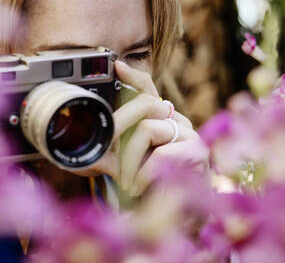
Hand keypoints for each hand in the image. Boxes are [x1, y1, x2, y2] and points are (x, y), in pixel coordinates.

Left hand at [71, 60, 208, 195]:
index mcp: (159, 119)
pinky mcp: (196, 151)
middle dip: (118, 126)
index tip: (116, 66)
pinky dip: (144, 172)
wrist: (178, 217)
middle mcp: (176, 120)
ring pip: (146, 129)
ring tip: (126, 181)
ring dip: (129, 159)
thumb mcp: (126, 163)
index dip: (133, 77)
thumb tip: (88, 141)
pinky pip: (161, 153)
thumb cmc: (151, 186)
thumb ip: (115, 148)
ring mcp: (188, 133)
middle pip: (144, 105)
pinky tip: (139, 186)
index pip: (148, 90)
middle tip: (105, 150)